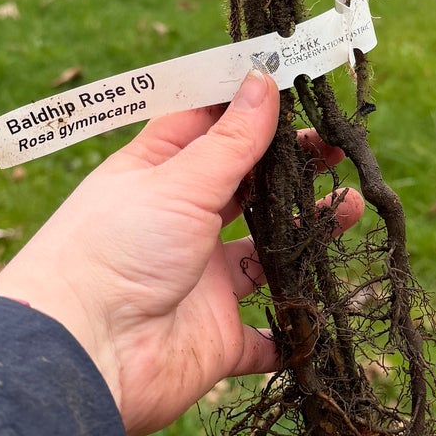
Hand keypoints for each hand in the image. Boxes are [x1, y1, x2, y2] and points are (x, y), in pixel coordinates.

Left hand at [0, 71, 363, 435]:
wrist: (83, 356)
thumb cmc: (113, 251)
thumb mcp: (177, 183)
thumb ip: (230, 141)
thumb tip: (262, 79)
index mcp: (157, 176)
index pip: (205, 127)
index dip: (247, 105)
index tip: (295, 83)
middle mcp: (180, 226)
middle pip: (245, 188)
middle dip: (290, 169)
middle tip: (338, 149)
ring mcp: (200, 283)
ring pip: (266, 255)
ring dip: (308, 235)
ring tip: (351, 208)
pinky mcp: (216, 340)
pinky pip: (265, 338)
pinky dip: (294, 330)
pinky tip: (326, 306)